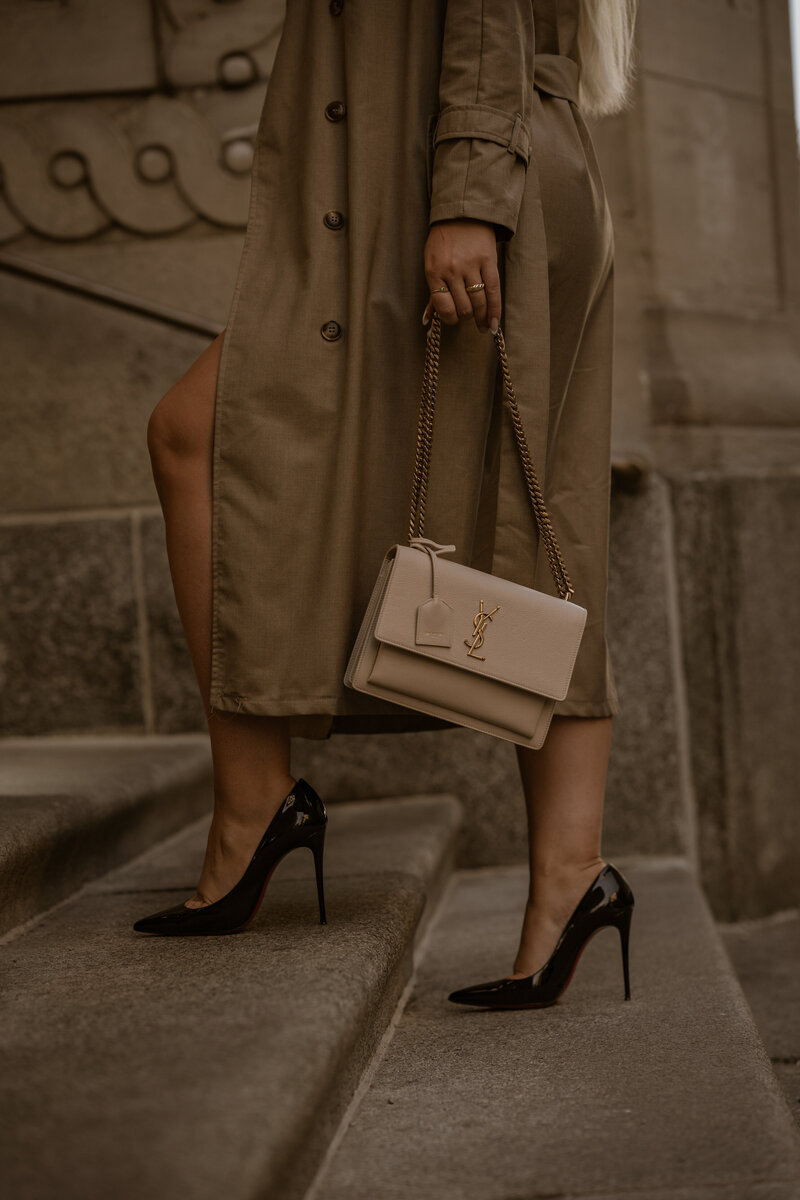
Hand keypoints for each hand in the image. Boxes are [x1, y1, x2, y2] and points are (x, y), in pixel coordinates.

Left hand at [422, 218, 501, 333]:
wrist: (462, 213)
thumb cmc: (444, 242)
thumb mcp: (432, 264)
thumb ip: (433, 292)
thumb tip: (427, 319)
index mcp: (434, 271)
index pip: (444, 306)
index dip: (450, 318)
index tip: (454, 319)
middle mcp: (452, 270)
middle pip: (463, 306)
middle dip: (466, 317)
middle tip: (469, 318)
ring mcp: (471, 265)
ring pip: (478, 302)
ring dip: (481, 318)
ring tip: (484, 326)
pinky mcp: (488, 261)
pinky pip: (493, 291)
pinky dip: (494, 310)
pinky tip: (495, 323)